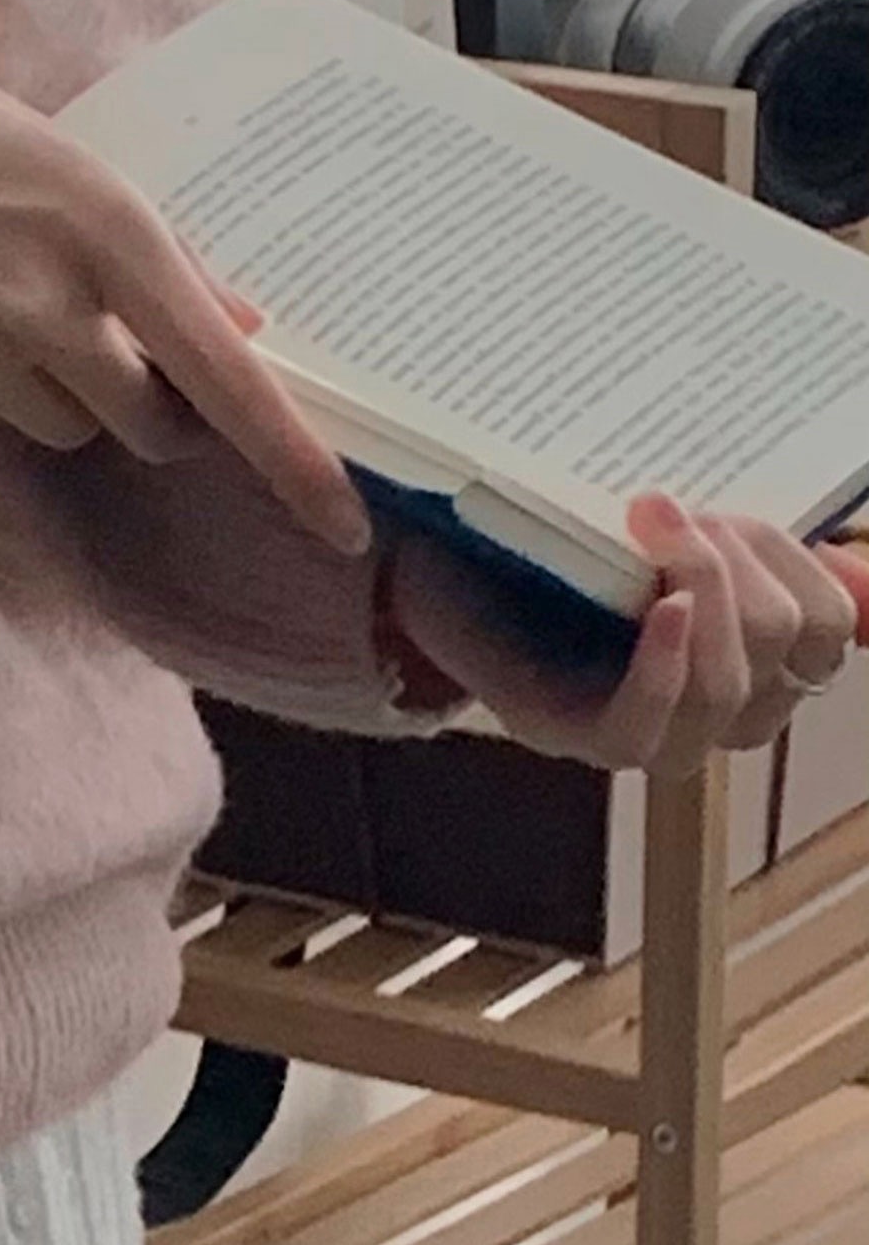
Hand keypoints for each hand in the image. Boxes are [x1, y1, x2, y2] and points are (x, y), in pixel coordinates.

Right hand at [0, 23, 368, 558]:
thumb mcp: (59, 155)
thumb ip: (152, 250)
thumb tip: (242, 326)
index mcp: (108, 229)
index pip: (227, 376)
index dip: (294, 461)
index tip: (347, 527)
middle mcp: (52, 308)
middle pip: (153, 427)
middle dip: (147, 402)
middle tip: (102, 338)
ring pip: (68, 428)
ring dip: (55, 390)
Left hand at [388, 499, 859, 773]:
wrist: (417, 541)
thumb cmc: (542, 530)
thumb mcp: (653, 521)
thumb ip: (734, 537)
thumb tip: (840, 544)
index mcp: (739, 652)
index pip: (830, 633)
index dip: (809, 567)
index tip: (746, 511)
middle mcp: (700, 708)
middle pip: (790, 650)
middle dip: (744, 563)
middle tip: (673, 509)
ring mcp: (633, 731)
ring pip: (731, 689)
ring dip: (706, 590)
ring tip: (652, 523)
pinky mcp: (564, 735)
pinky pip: (646, 727)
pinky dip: (665, 666)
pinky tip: (662, 608)